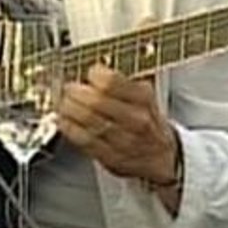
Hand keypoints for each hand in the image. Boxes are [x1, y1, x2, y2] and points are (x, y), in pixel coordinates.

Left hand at [57, 64, 179, 194]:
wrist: (163, 155)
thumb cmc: (146, 119)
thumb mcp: (141, 94)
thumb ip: (116, 82)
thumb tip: (87, 70)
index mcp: (143, 99)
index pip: (111, 82)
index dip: (94, 75)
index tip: (88, 73)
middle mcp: (136, 120)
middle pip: (95, 101)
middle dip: (74, 92)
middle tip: (68, 89)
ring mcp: (124, 140)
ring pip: (88, 121)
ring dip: (68, 109)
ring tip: (63, 103)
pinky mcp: (111, 157)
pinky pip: (84, 140)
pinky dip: (68, 127)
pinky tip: (64, 120)